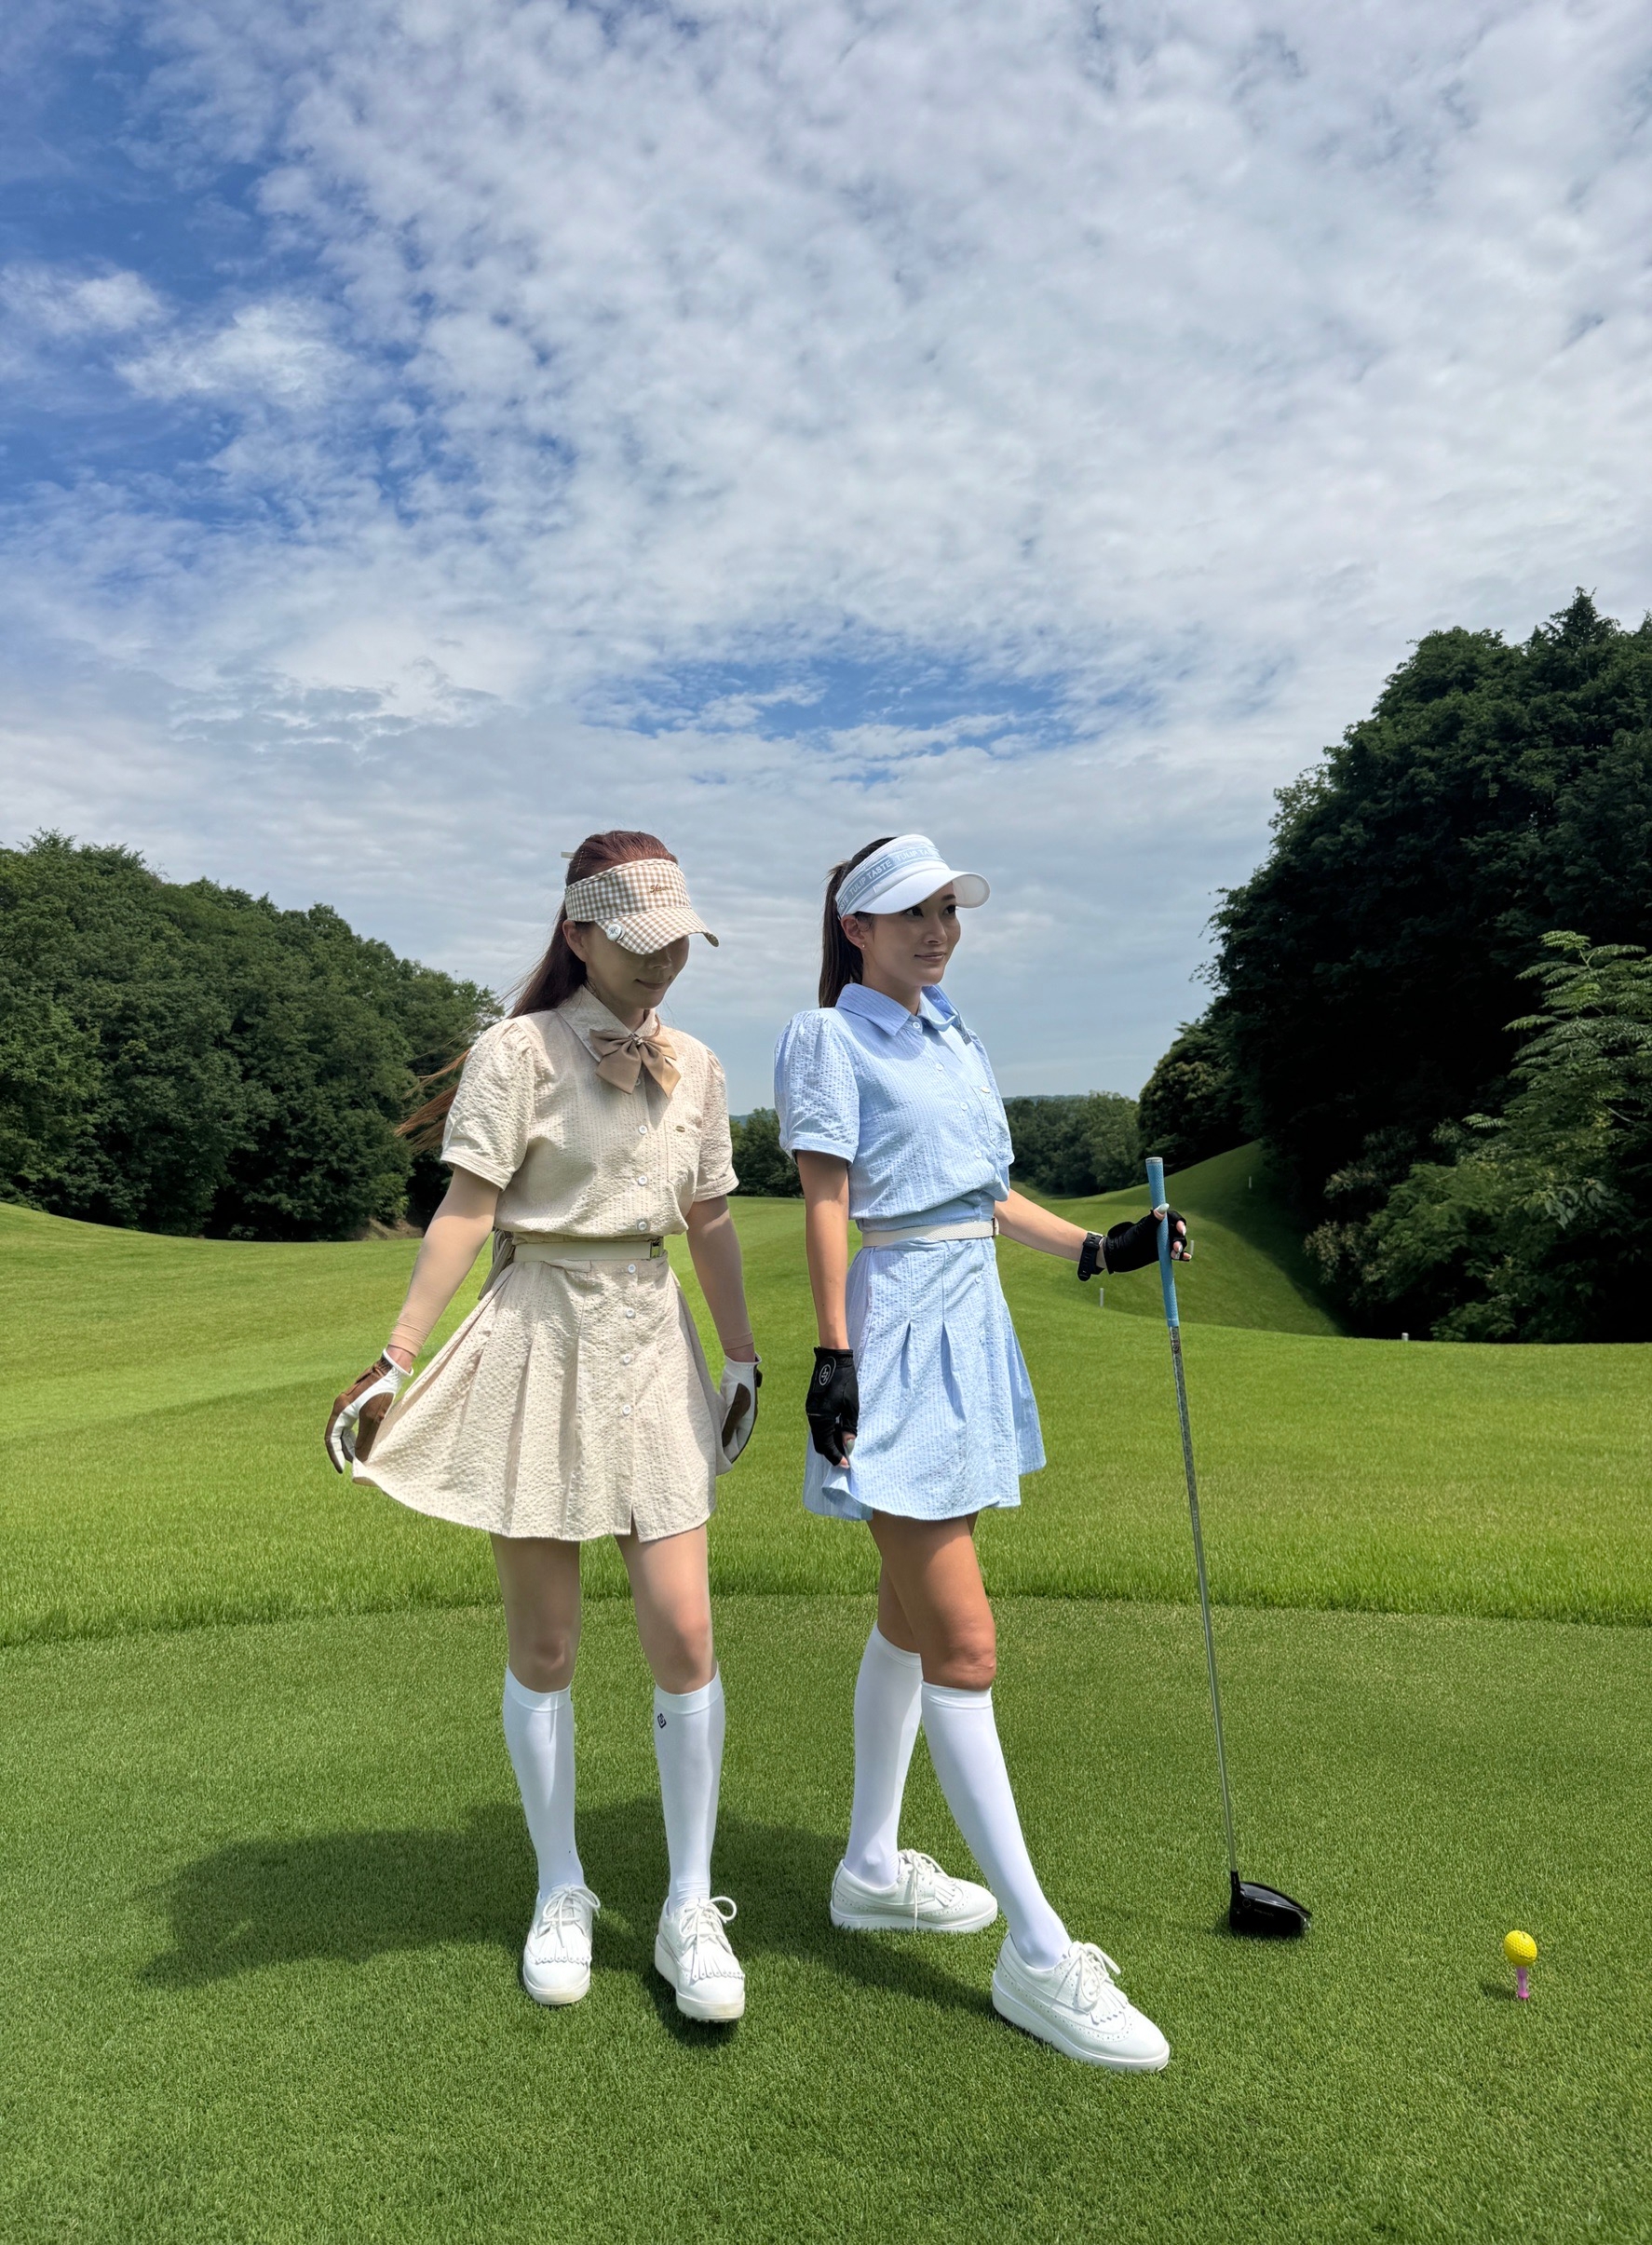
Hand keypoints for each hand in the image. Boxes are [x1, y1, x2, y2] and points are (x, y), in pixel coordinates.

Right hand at [325, 1353, 410, 1472]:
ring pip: (345, 1429)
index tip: (342, 1469)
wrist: (391, 1370)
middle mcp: (341, 1406)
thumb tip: (359, 1459)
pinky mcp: (358, 1401)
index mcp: (340, 1410)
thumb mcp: (373, 1419)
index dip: (335, 1455)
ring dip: (350, 1443)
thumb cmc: (381, 1392)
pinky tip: (365, 1440)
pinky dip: (356, 1434)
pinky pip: (352, 1423)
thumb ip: (365, 1440)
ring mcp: (348, 1403)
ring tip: (360, 1455)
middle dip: (344, 1450)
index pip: (331, 1438)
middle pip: (337, 1434)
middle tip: (355, 1463)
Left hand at [718, 1356, 761, 1462]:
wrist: (740, 1366)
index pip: (740, 1441)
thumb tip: (722, 1446)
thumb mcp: (734, 1409)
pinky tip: (709, 1428)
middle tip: (714, 1457)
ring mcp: (738, 1409)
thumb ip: (728, 1427)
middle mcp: (745, 1416)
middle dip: (725, 1445)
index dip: (732, 1452)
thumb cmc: (740, 1387)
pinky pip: (724, 1418)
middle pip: (734, 1435)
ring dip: (721, 1434)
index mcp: (749, 1420)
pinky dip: (718, 1424)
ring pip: (728, 1426)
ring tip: (710, 1445)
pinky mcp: (731, 1402)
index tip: (723, 1463)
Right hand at [806, 1346, 858, 1466]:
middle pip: (820, 1444)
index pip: (826, 1446)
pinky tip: (838, 1430)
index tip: (847, 1464)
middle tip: (846, 1457)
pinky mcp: (812, 1406)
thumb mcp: (851, 1406)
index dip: (837, 1457)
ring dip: (830, 1442)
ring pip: (818, 1435)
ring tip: (844, 1445)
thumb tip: (848, 1445)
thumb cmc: (845, 1381)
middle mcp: (812, 1417)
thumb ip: (849, 1427)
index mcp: (821, 1419)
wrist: (833, 1359)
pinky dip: (827, 1433)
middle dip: (832, 1452)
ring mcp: (810, 1411)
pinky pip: (818, 1426)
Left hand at [1103, 1206, 1189, 1273]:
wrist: (1117, 1257)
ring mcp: (1162, 1242)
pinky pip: (1174, 1253)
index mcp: (1156, 1221)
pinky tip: (1186, 1258)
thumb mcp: (1140, 1231)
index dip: (1179, 1222)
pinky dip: (1181, 1255)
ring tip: (1175, 1254)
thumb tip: (1164, 1206)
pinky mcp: (1162, 1253)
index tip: (1180, 1229)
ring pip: (1177, 1243)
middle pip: (1177, 1231)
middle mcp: (1161, 1231)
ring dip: (1180, 1247)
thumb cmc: (1126, 1241)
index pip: (1173, 1218)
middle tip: (1175, 1248)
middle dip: (1179, 1238)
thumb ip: (1153, 1220)